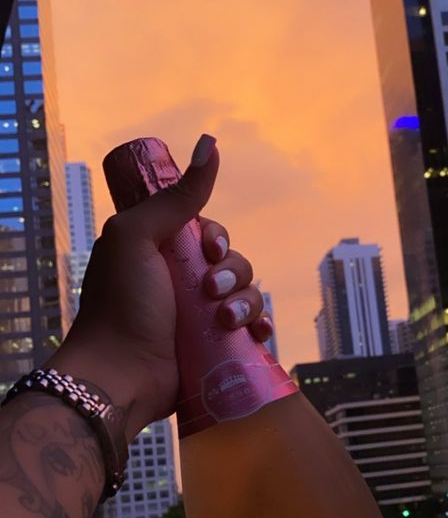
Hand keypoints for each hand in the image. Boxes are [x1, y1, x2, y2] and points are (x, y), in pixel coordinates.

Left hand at [49, 135, 271, 439]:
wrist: (120, 374)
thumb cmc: (119, 303)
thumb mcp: (139, 236)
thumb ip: (177, 196)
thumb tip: (211, 143)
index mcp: (162, 252)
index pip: (208, 232)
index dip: (216, 238)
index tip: (208, 249)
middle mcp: (182, 282)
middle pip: (234, 261)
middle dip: (233, 273)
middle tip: (210, 290)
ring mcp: (199, 318)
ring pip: (248, 296)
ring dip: (245, 304)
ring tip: (223, 321)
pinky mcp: (214, 350)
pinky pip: (252, 330)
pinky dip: (259, 329)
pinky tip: (255, 334)